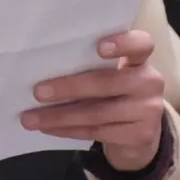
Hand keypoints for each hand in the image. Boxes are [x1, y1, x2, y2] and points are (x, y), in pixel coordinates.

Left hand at [21, 30, 165, 171]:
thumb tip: (39, 67)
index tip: (98, 47)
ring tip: (30, 118)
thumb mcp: (109, 74)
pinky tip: (48, 128)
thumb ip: (88, 64)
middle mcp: (149, 82)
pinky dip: (67, 130)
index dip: (123, 43)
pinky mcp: (140, 135)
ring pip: (97, 113)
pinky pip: (97, 132)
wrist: (139, 132)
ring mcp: (149, 110)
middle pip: (107, 83)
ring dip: (59, 115)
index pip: (141, 44)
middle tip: (37, 92)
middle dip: (69, 87)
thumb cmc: (114, 92)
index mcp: (140, 59)